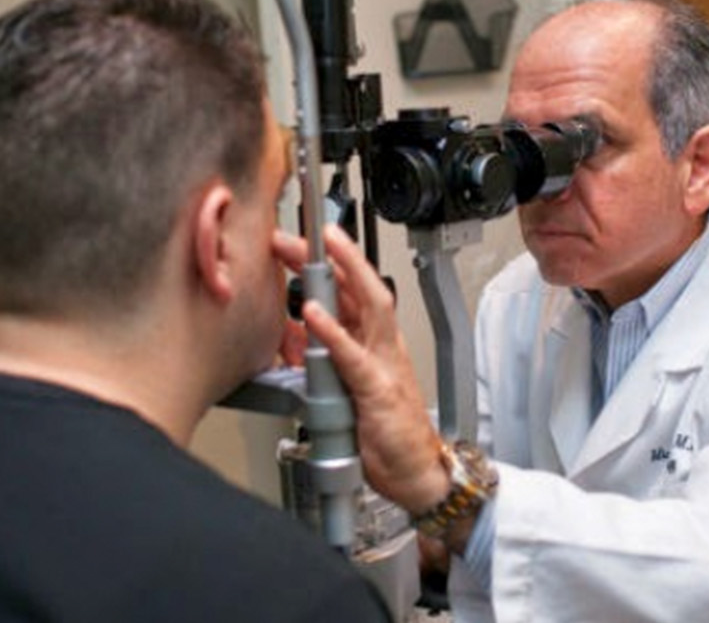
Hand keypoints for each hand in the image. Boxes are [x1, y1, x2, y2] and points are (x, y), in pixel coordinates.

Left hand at [273, 228, 448, 514]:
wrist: (416, 473)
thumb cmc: (384, 434)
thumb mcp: (343, 387)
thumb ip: (320, 358)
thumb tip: (292, 334)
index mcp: (373, 343)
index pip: (350, 292)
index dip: (327, 264)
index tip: (296, 242)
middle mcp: (382, 346)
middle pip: (358, 287)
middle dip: (329, 256)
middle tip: (294, 234)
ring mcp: (384, 364)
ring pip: (367, 306)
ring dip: (340, 275)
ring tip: (313, 253)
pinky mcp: (378, 391)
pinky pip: (353, 356)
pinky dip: (332, 333)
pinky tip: (311, 315)